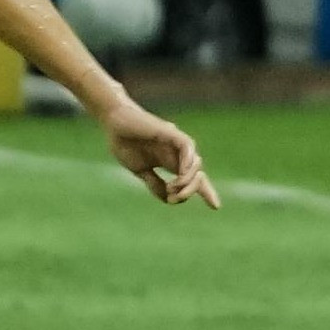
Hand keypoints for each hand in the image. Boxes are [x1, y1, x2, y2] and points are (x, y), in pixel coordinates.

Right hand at [102, 101, 219, 208]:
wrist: (113, 122)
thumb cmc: (124, 143)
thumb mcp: (140, 170)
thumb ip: (154, 183)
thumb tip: (168, 198)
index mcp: (170, 162)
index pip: (192, 178)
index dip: (205, 191)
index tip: (216, 206)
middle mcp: (177, 153)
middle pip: (197, 175)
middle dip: (192, 191)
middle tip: (175, 199)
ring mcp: (175, 143)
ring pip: (196, 163)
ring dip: (187, 180)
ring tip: (172, 188)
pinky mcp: (170, 133)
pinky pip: (187, 146)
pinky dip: (188, 160)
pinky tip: (182, 172)